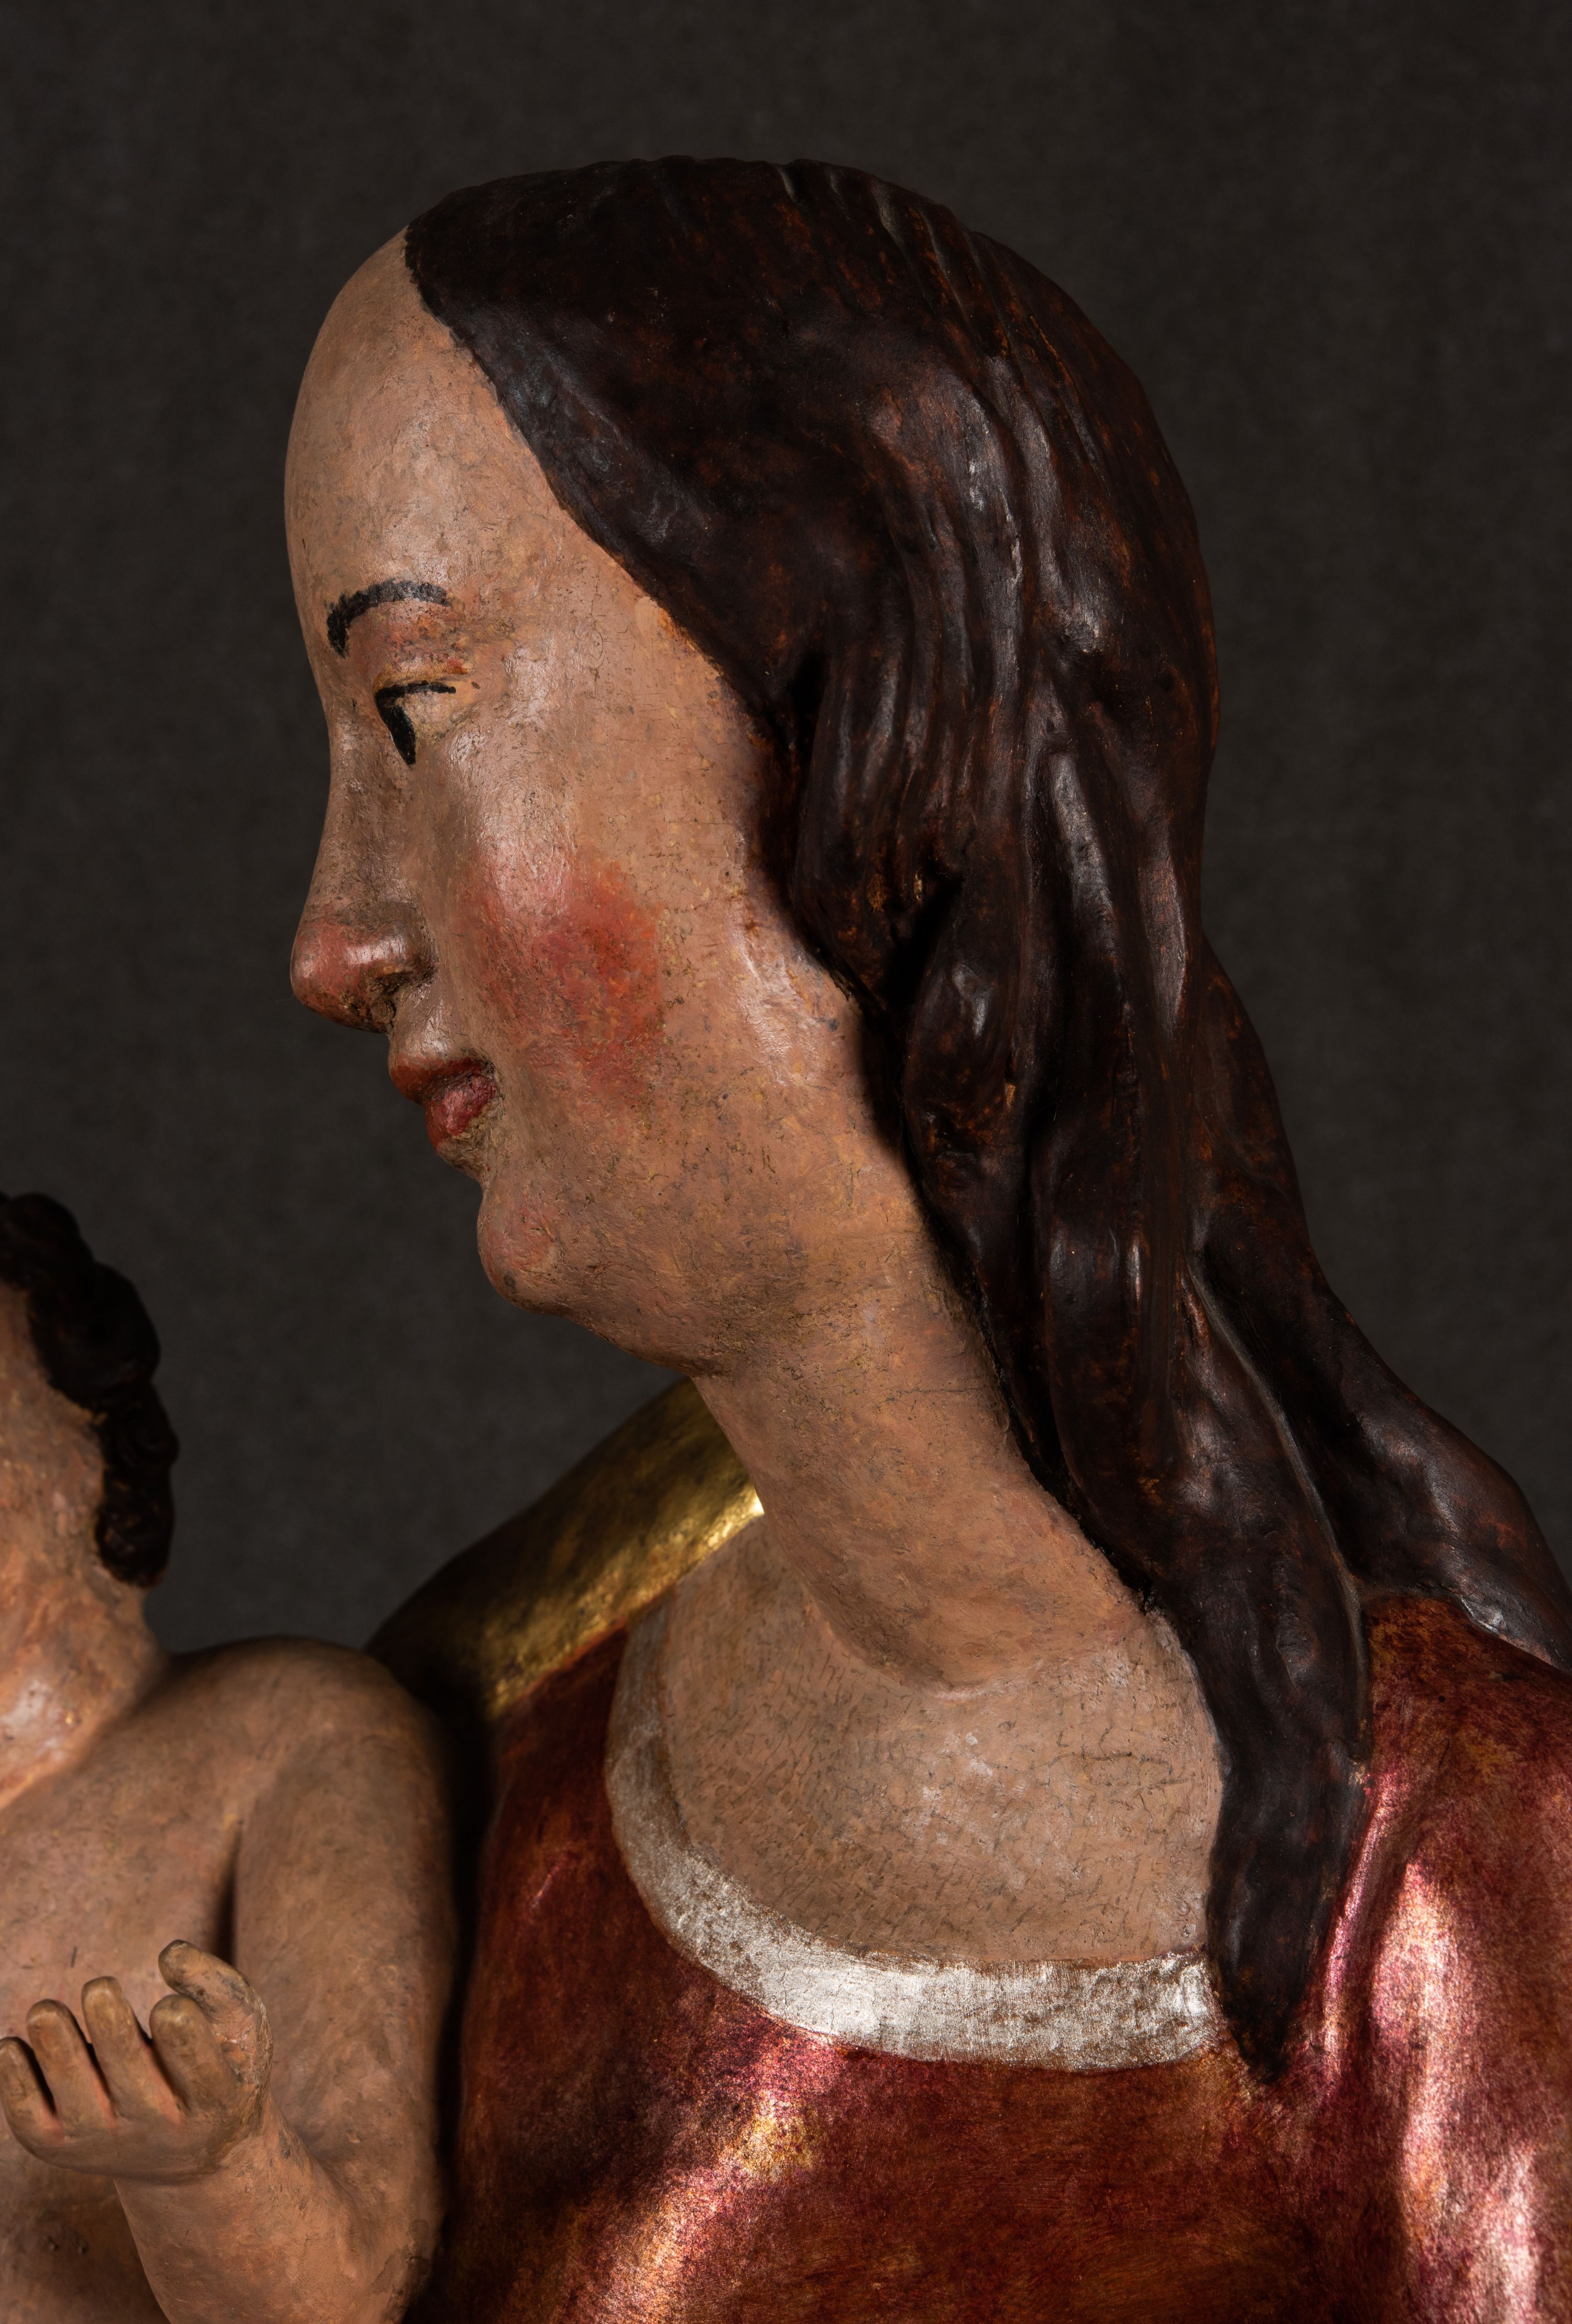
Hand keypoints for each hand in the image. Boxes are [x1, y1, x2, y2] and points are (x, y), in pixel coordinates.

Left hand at [0, 1941, 273, 2183]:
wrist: (191, 2156)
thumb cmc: (222, 2066)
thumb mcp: (242, 2027)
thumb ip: (217, 1984)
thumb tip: (169, 1953)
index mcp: (214, 2101)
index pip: (195, 2064)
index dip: (178, 2031)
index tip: (168, 2007)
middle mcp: (159, 2127)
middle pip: (127, 2070)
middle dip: (107, 2025)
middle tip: (99, 1989)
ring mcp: (107, 2140)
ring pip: (73, 2092)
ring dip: (55, 2045)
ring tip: (44, 2011)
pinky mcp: (63, 2148)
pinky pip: (30, 2118)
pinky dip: (15, 2081)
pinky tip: (12, 2045)